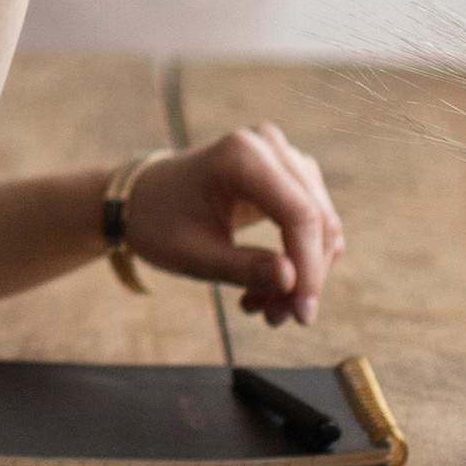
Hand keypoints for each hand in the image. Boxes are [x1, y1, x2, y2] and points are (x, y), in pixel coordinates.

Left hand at [125, 125, 343, 327]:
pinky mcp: (288, 175)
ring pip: (321, 223)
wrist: (144, 197)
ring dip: (302, 272)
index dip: (309, 267)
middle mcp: (268, 146)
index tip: (301, 315)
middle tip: (276, 319)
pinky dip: (298, 259)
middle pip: (317, 219)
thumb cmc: (159, 221)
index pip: (299, 214)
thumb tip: (292, 283)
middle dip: (306, 277)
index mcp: (241, 155)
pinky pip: (313, 221)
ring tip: (264, 308)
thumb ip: (241, 267)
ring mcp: (282, 156)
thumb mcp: (191, 253)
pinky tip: (266, 288)